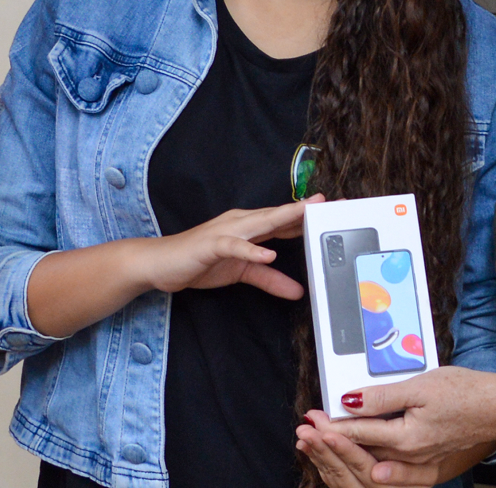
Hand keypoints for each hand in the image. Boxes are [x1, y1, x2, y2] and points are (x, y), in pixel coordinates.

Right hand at [141, 199, 313, 296]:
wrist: (161, 264)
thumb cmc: (201, 261)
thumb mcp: (242, 274)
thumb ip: (270, 279)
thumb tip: (297, 291)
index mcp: (250, 228)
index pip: (284, 220)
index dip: (309, 216)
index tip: (334, 210)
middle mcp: (241, 223)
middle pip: (278, 215)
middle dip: (304, 210)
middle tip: (330, 203)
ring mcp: (226, 231)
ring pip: (260, 222)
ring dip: (283, 217)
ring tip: (306, 214)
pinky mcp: (211, 245)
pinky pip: (233, 246)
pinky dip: (251, 249)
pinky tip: (267, 252)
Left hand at [296, 411, 493, 486]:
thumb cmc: (467, 393)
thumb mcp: (420, 386)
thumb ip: (382, 397)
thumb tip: (350, 400)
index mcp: (407, 439)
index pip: (359, 432)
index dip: (332, 423)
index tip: (312, 417)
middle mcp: (412, 457)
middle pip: (363, 451)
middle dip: (334, 440)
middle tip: (309, 428)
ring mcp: (421, 462)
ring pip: (376, 461)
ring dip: (349, 452)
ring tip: (326, 443)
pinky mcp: (428, 461)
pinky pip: (395, 469)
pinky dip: (375, 465)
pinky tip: (366, 463)